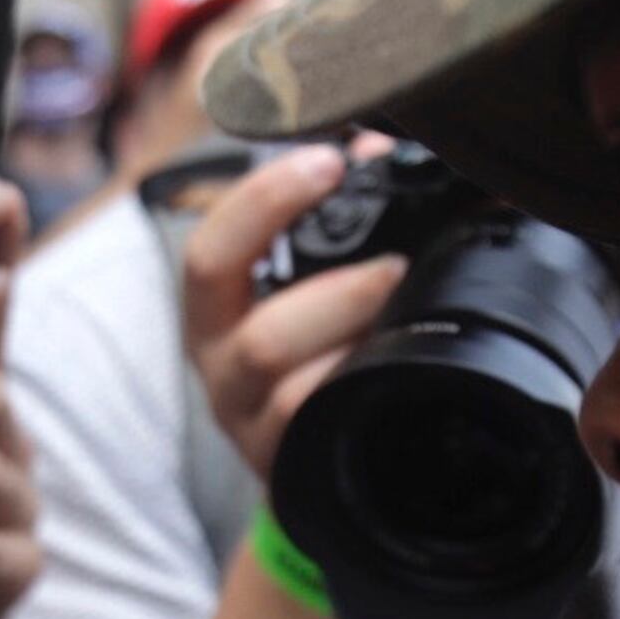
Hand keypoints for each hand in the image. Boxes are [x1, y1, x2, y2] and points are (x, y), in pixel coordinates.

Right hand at [181, 144, 405, 480]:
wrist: (325, 453)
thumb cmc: (316, 343)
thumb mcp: (311, 275)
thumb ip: (338, 210)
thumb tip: (379, 149)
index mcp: (216, 314)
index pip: (210, 255)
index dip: (263, 203)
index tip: (329, 163)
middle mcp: (224, 375)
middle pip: (260, 340)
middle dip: (338, 293)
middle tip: (398, 263)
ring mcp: (256, 431)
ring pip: (296, 394)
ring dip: (360, 350)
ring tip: (408, 313)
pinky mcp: (294, 469)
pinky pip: (329, 434)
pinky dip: (365, 394)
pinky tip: (402, 369)